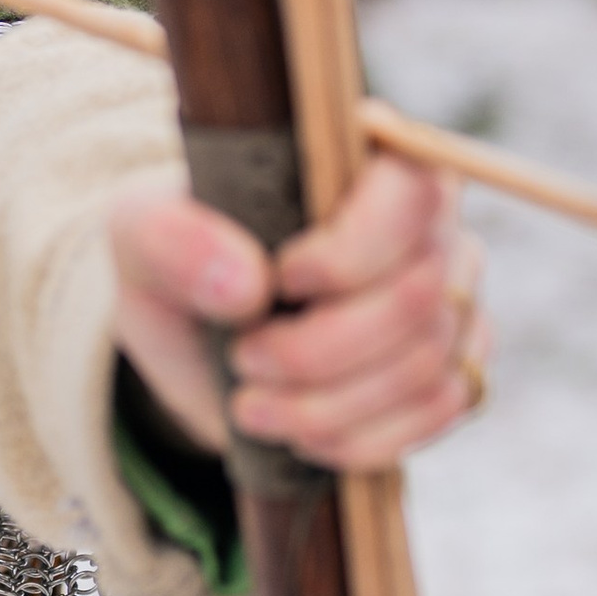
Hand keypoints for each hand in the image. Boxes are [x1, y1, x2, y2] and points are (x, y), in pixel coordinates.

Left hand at [110, 153, 487, 472]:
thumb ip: (174, 239)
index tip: (280, 280)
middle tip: (244, 361)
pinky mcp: (454, 365)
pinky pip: (439, 410)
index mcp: (366, 158)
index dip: (352, 253)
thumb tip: (245, 284)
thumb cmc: (181, 264)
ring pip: (427, 364)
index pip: (411, 193)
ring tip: (252, 407)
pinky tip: (303, 436)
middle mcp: (429, 223)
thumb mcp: (142, 237)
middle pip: (419, 297)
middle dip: (319, 352)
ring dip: (330, 405)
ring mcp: (452, 297)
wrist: (196, 342)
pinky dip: (362, 437)